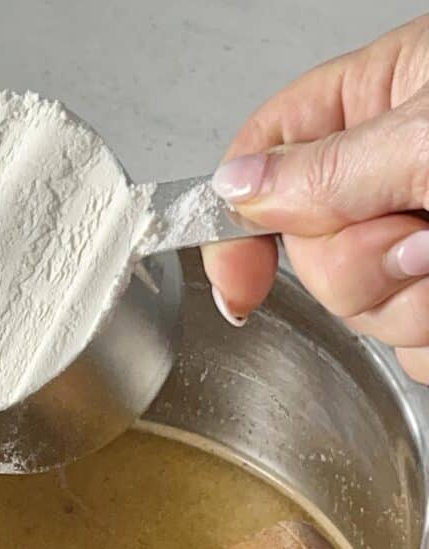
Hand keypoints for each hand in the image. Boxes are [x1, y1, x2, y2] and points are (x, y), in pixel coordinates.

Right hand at [203, 15, 428, 381]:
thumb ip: (329, 167)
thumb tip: (238, 186)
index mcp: (379, 101)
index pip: (266, 155)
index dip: (240, 226)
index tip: (240, 288)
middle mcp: (392, 172)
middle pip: (308, 253)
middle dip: (355, 269)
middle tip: (417, 239)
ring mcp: (418, 238)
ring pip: (359, 310)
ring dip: (405, 306)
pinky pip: (408, 348)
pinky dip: (428, 338)